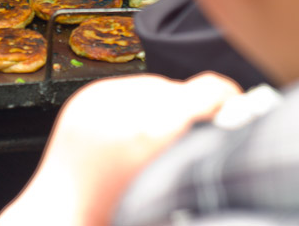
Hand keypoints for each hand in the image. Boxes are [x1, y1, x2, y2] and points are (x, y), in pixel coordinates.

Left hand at [0, 72, 240, 225]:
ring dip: (162, 105)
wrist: (62, 214)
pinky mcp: (86, 97)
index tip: (237, 107)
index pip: (208, 89)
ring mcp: (101, 98)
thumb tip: (231, 119)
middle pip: (180, 89)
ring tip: (155, 141)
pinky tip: (132, 133)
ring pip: (153, 85)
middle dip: (190, 110)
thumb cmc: (115, 213)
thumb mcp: (171, 182)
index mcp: (152, 130)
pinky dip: (136, 106)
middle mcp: (125, 106)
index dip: (228, 97)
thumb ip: (199, 146)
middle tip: (193, 137)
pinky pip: (126, 88)